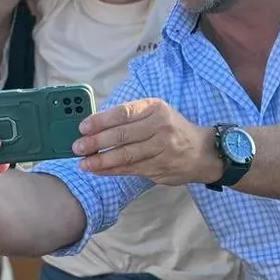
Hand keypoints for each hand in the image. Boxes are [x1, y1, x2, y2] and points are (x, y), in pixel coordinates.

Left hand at [72, 98, 222, 185]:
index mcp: (156, 108)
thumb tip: (96, 125)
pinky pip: (131, 169)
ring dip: (101, 160)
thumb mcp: (156, 113)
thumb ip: (131, 117)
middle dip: (96, 142)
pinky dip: (112, 170)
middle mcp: (160, 127)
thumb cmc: (172, 128)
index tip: (83, 127)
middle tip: (77, 147)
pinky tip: (98, 170)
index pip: (124, 113)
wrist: (202, 151)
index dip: (101, 120)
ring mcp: (161, 149)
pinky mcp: (160, 168)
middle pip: (123, 135)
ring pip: (126, 155)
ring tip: (83, 163)